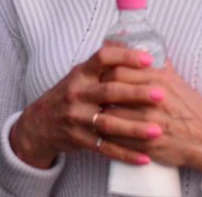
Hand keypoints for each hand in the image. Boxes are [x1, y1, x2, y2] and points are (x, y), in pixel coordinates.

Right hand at [8, 45, 163, 168]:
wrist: (39, 124)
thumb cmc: (68, 95)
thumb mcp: (80, 75)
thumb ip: (103, 64)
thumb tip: (133, 42)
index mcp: (81, 73)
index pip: (102, 58)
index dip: (126, 56)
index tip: (148, 59)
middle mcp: (78, 93)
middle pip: (109, 91)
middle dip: (137, 93)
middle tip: (161, 94)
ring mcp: (77, 118)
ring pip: (109, 123)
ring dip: (135, 128)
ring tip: (158, 130)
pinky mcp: (80, 140)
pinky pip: (106, 148)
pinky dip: (125, 155)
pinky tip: (144, 158)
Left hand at [98, 61, 201, 180]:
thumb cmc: (192, 108)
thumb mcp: (178, 81)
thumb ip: (159, 65)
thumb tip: (142, 47)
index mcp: (159, 80)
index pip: (119, 70)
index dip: (104, 72)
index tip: (99, 75)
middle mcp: (153, 99)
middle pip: (112, 90)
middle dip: (98, 92)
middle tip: (94, 93)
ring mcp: (149, 122)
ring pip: (110, 115)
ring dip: (99, 114)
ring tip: (95, 111)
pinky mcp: (147, 144)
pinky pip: (117, 139)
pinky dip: (106, 134)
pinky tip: (102, 131)